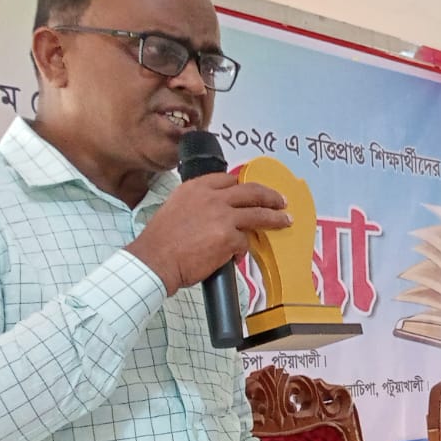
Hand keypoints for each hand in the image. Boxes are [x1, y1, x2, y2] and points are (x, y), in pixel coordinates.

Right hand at [126, 173, 291, 292]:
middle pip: (251, 192)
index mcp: (196, 188)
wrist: (154, 260)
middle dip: (270, 196)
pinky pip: (245, 243)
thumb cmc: (161, 241)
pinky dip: (240, 251)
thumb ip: (198, 203)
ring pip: (258, 214)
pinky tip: (232, 257)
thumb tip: (217, 209)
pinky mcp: (229, 237)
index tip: (254, 191)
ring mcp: (222, 217)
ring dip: (275, 218)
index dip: (244, 185)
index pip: (228, 180)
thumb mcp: (175, 208)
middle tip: (281, 201)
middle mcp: (211, 198)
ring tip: (285, 221)